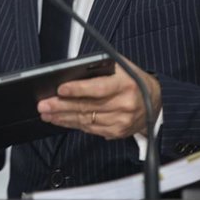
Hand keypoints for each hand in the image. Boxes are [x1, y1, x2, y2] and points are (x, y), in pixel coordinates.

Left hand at [37, 56, 161, 139]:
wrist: (156, 102)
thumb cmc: (134, 80)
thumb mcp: (122, 67)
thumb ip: (101, 68)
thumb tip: (72, 72)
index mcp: (125, 84)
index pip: (98, 88)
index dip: (78, 89)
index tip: (60, 89)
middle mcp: (124, 104)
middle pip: (87, 106)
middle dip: (61, 106)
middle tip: (43, 104)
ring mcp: (121, 121)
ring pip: (85, 120)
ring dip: (62, 117)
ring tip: (46, 112)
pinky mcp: (116, 132)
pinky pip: (90, 129)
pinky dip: (72, 124)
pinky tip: (60, 120)